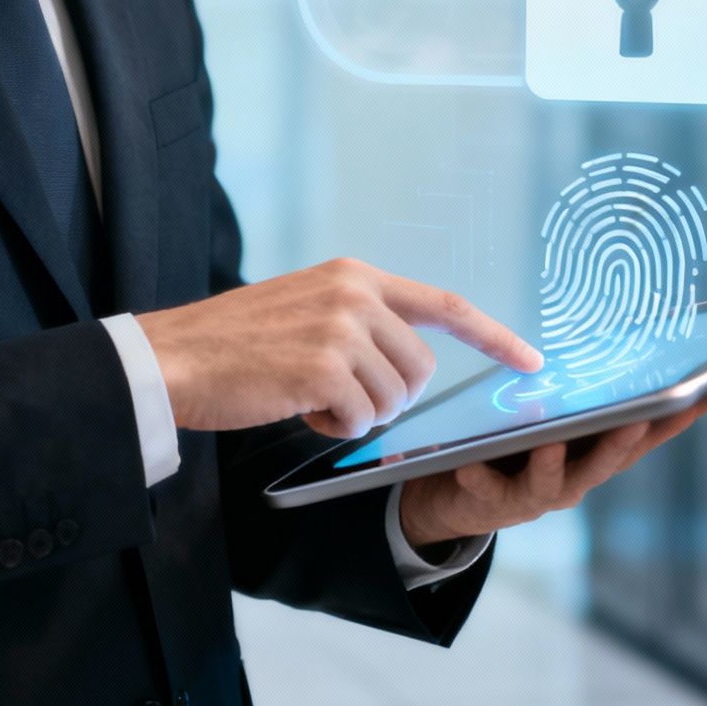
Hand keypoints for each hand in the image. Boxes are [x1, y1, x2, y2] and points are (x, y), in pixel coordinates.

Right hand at [138, 257, 542, 439]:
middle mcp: (355, 294)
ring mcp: (340, 328)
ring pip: (394, 399)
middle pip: (421, 370)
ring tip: (309, 398)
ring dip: (358, 415)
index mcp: (354, 276)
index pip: (444, 304)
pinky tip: (297, 409)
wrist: (173, 357)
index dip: (494, 336)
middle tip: (337, 398)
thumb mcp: (305, 309)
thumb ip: (358, 322)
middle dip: (390, 398)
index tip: (533, 360)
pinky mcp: (323, 367)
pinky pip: (362, 420)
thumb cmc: (235, 344)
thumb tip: (409, 366)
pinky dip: (334, 429)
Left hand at [395, 382, 706, 550]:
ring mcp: (539, 493)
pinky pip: (486, 487)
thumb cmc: (520, 445)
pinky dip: (479, 473)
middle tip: (636, 420)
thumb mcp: (559, 414)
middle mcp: (580, 476)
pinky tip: (468, 462)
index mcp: (601, 449)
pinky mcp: (495, 502)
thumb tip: (624, 339)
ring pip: (553, 480)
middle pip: (611, 459)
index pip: (654, 428)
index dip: (691, 409)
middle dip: (625, 440)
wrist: (461, 495)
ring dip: (554, 463)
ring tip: (550, 444)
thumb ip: (585, 390)